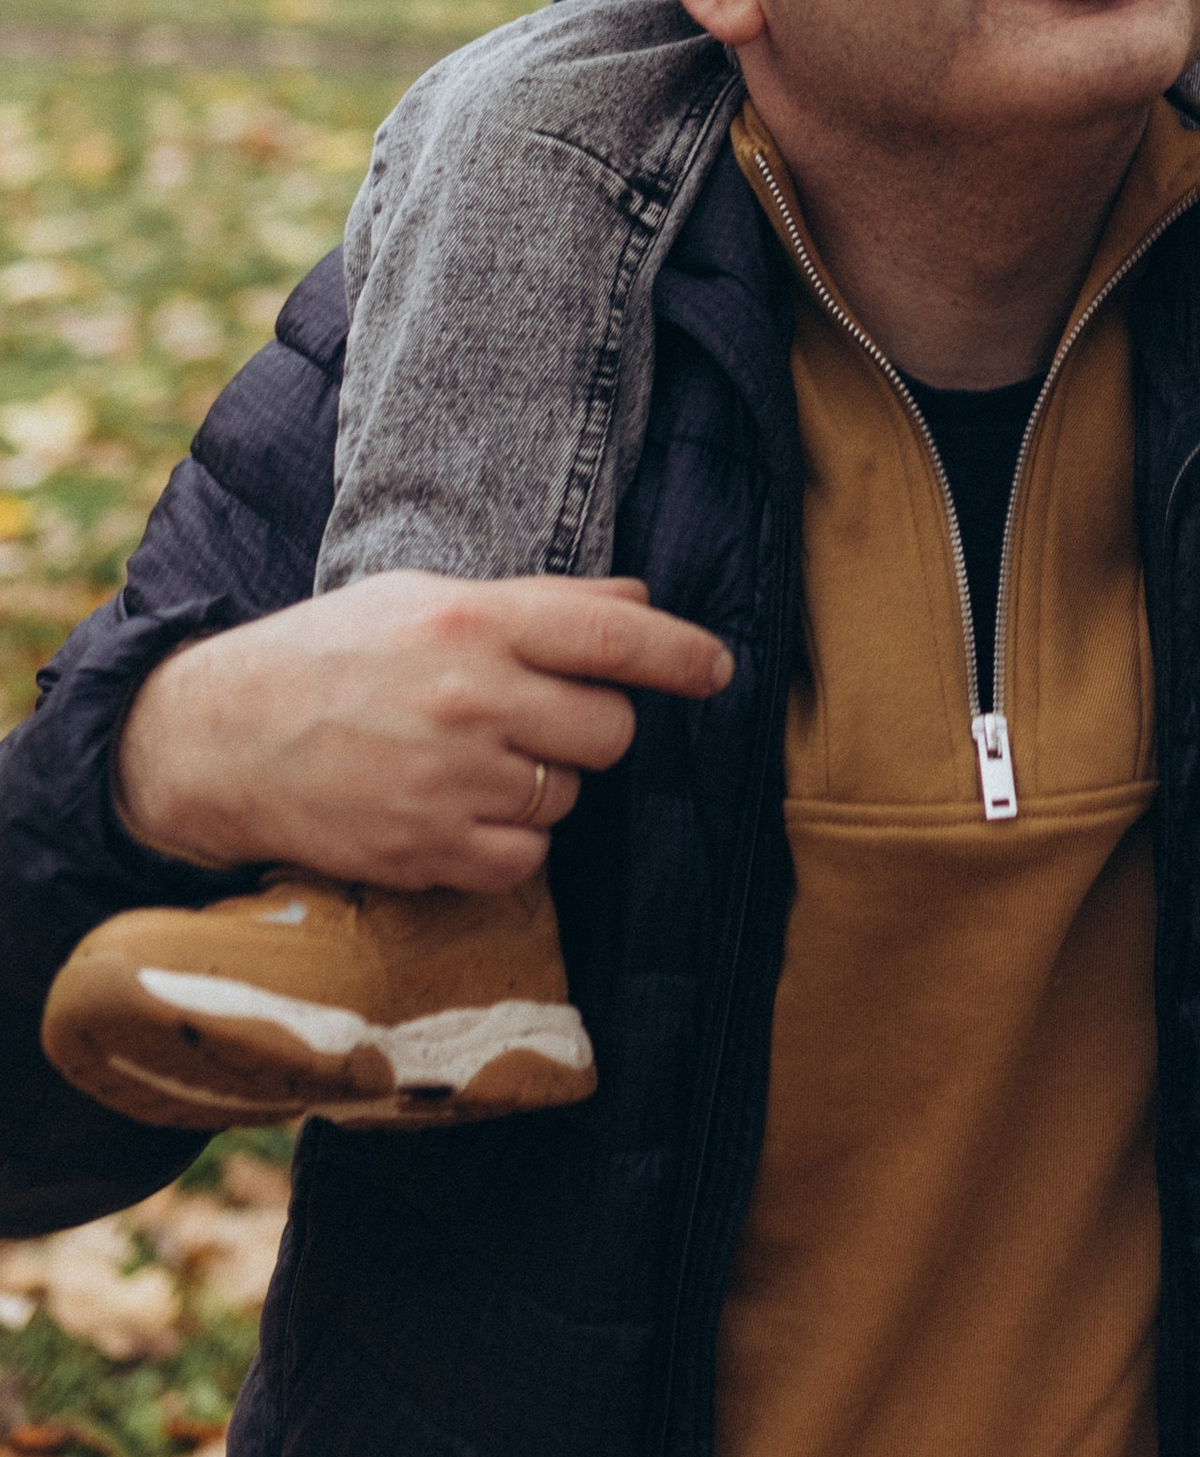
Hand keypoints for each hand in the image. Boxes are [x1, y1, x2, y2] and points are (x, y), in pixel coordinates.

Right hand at [113, 574, 733, 893]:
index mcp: (476, 620)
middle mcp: (473, 699)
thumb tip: (641, 603)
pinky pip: (529, 859)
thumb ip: (542, 603)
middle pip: (610, 731)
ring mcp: (452, 782)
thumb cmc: (335, 654)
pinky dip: (513, 843)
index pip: (614, 638)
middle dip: (592, 728)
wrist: (224, 739)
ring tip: (477, 761)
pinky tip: (462, 811)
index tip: (719, 669)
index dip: (682, 655)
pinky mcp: (430, 852)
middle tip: (539, 719)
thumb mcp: (428, 597)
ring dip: (546, 785)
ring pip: (570, 796)